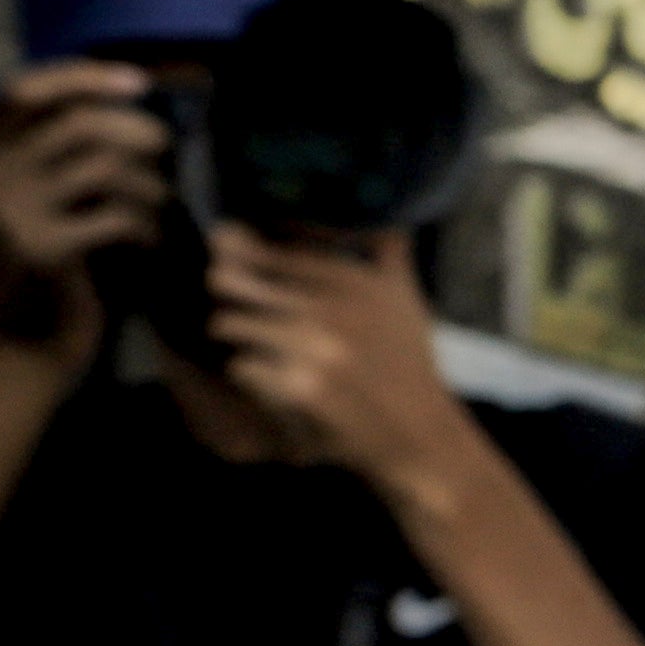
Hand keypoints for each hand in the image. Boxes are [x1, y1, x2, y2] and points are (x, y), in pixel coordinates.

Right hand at [0, 62, 169, 349]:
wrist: (27, 340)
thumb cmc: (58, 262)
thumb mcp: (56, 198)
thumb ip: (75, 153)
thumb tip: (140, 106)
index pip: (27, 92)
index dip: (83, 76)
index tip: (138, 81)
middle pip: (79, 122)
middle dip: (137, 129)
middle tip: (167, 150)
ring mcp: (14, 211)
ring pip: (104, 166)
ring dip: (150, 183)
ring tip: (163, 206)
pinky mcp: (43, 249)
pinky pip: (117, 216)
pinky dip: (150, 226)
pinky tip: (153, 244)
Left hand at [205, 227, 468, 489]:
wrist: (420, 432)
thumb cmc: (409, 364)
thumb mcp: (407, 300)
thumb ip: (389, 252)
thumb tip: (382, 214)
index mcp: (355, 281)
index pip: (274, 250)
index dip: (241, 246)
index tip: (224, 242)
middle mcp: (333, 309)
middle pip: (236, 280)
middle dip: (230, 291)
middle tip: (232, 297)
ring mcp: (313, 349)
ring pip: (230, 323)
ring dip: (235, 333)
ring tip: (250, 340)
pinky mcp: (299, 389)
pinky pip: (242, 366)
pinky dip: (249, 373)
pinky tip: (269, 378)